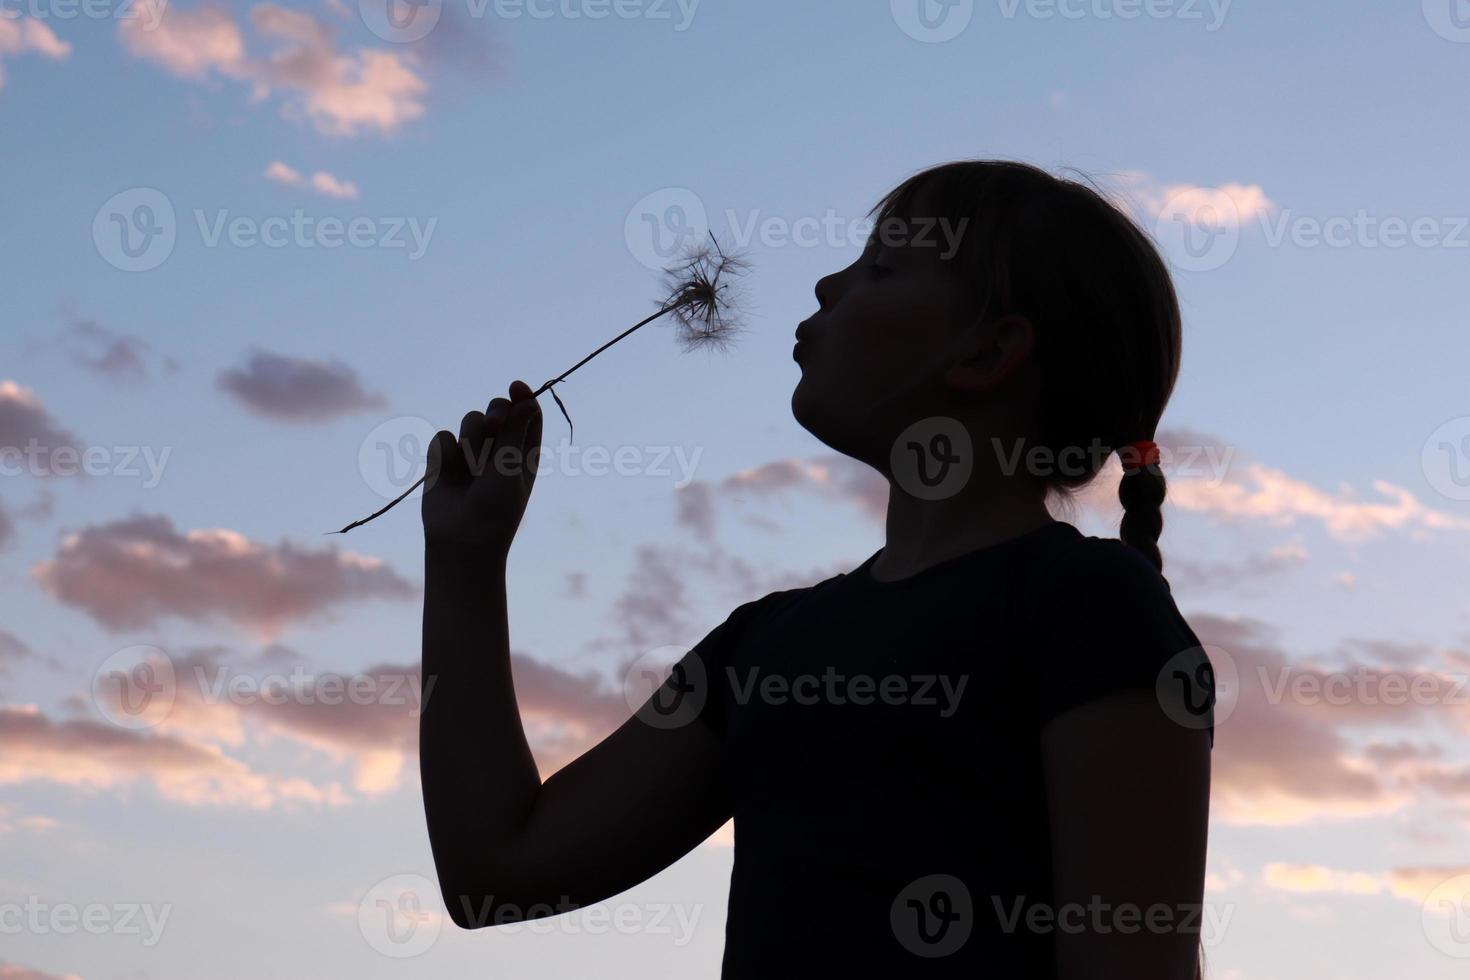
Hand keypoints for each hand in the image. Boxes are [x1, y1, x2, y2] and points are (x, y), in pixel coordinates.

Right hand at [423, 379, 542, 566]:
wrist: (461, 541)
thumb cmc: (495, 510)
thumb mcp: (511, 469)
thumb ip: (516, 433)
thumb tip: (528, 399)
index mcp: (525, 452)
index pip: (528, 412)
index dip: (522, 396)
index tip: (515, 386)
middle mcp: (500, 449)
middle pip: (498, 409)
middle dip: (495, 413)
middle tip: (494, 426)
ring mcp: (471, 453)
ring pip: (471, 420)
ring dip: (471, 440)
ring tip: (471, 471)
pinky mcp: (444, 459)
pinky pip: (443, 437)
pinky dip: (446, 455)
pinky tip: (449, 477)